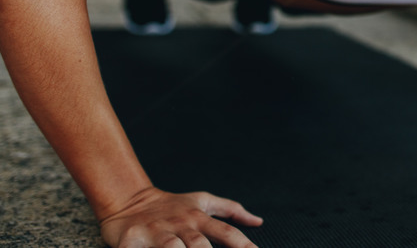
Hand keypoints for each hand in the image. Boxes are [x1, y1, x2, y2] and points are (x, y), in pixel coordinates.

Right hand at [99, 187, 262, 247]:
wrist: (130, 201)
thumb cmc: (172, 206)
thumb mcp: (202, 202)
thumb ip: (231, 210)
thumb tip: (258, 221)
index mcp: (198, 217)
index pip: (226, 232)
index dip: (243, 245)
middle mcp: (179, 224)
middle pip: (199, 244)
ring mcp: (156, 232)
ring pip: (172, 247)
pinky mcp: (131, 240)